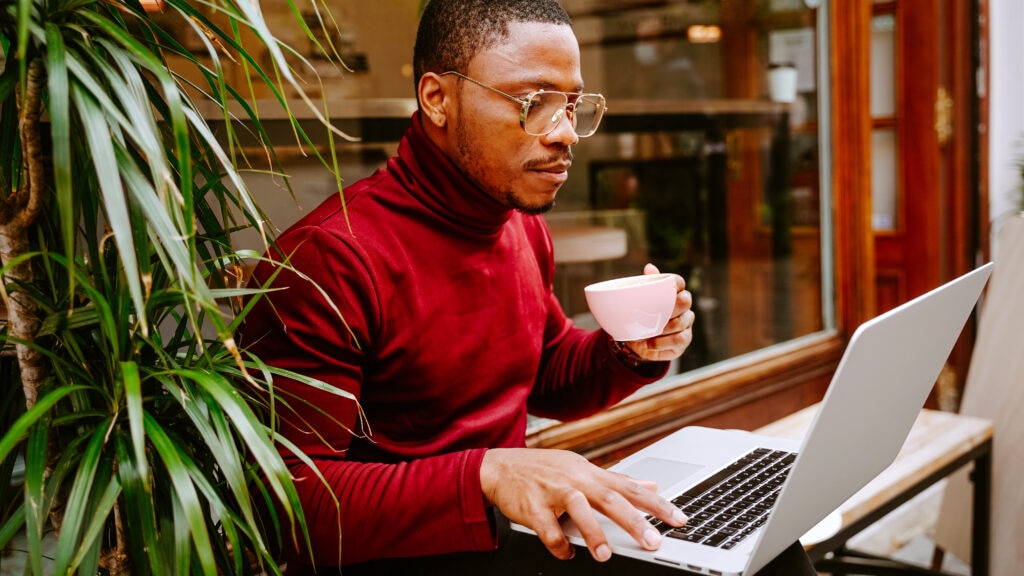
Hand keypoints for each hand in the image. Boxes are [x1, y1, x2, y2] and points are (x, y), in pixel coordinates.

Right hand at [480, 448, 686, 561]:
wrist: (500, 467)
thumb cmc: (544, 470)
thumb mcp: (582, 468)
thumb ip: (617, 480)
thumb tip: (652, 486)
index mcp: (590, 473)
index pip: (630, 487)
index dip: (657, 504)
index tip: (679, 519)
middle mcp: (575, 480)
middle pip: (610, 498)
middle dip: (634, 521)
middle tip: (653, 541)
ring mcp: (553, 492)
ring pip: (579, 509)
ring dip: (593, 533)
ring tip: (605, 554)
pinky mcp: (532, 507)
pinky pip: (548, 529)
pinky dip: (559, 545)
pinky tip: (566, 553)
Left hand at [621, 263, 694, 362]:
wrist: (638, 343)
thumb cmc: (640, 318)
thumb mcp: (639, 303)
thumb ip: (645, 285)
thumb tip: (649, 267)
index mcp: (672, 293)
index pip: (679, 283)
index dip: (675, 283)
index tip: (665, 287)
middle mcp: (683, 306)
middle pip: (685, 301)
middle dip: (671, 308)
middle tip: (653, 315)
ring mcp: (686, 323)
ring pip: (682, 322)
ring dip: (663, 329)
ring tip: (647, 335)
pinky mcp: (685, 339)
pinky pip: (679, 339)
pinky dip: (663, 342)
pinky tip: (651, 344)